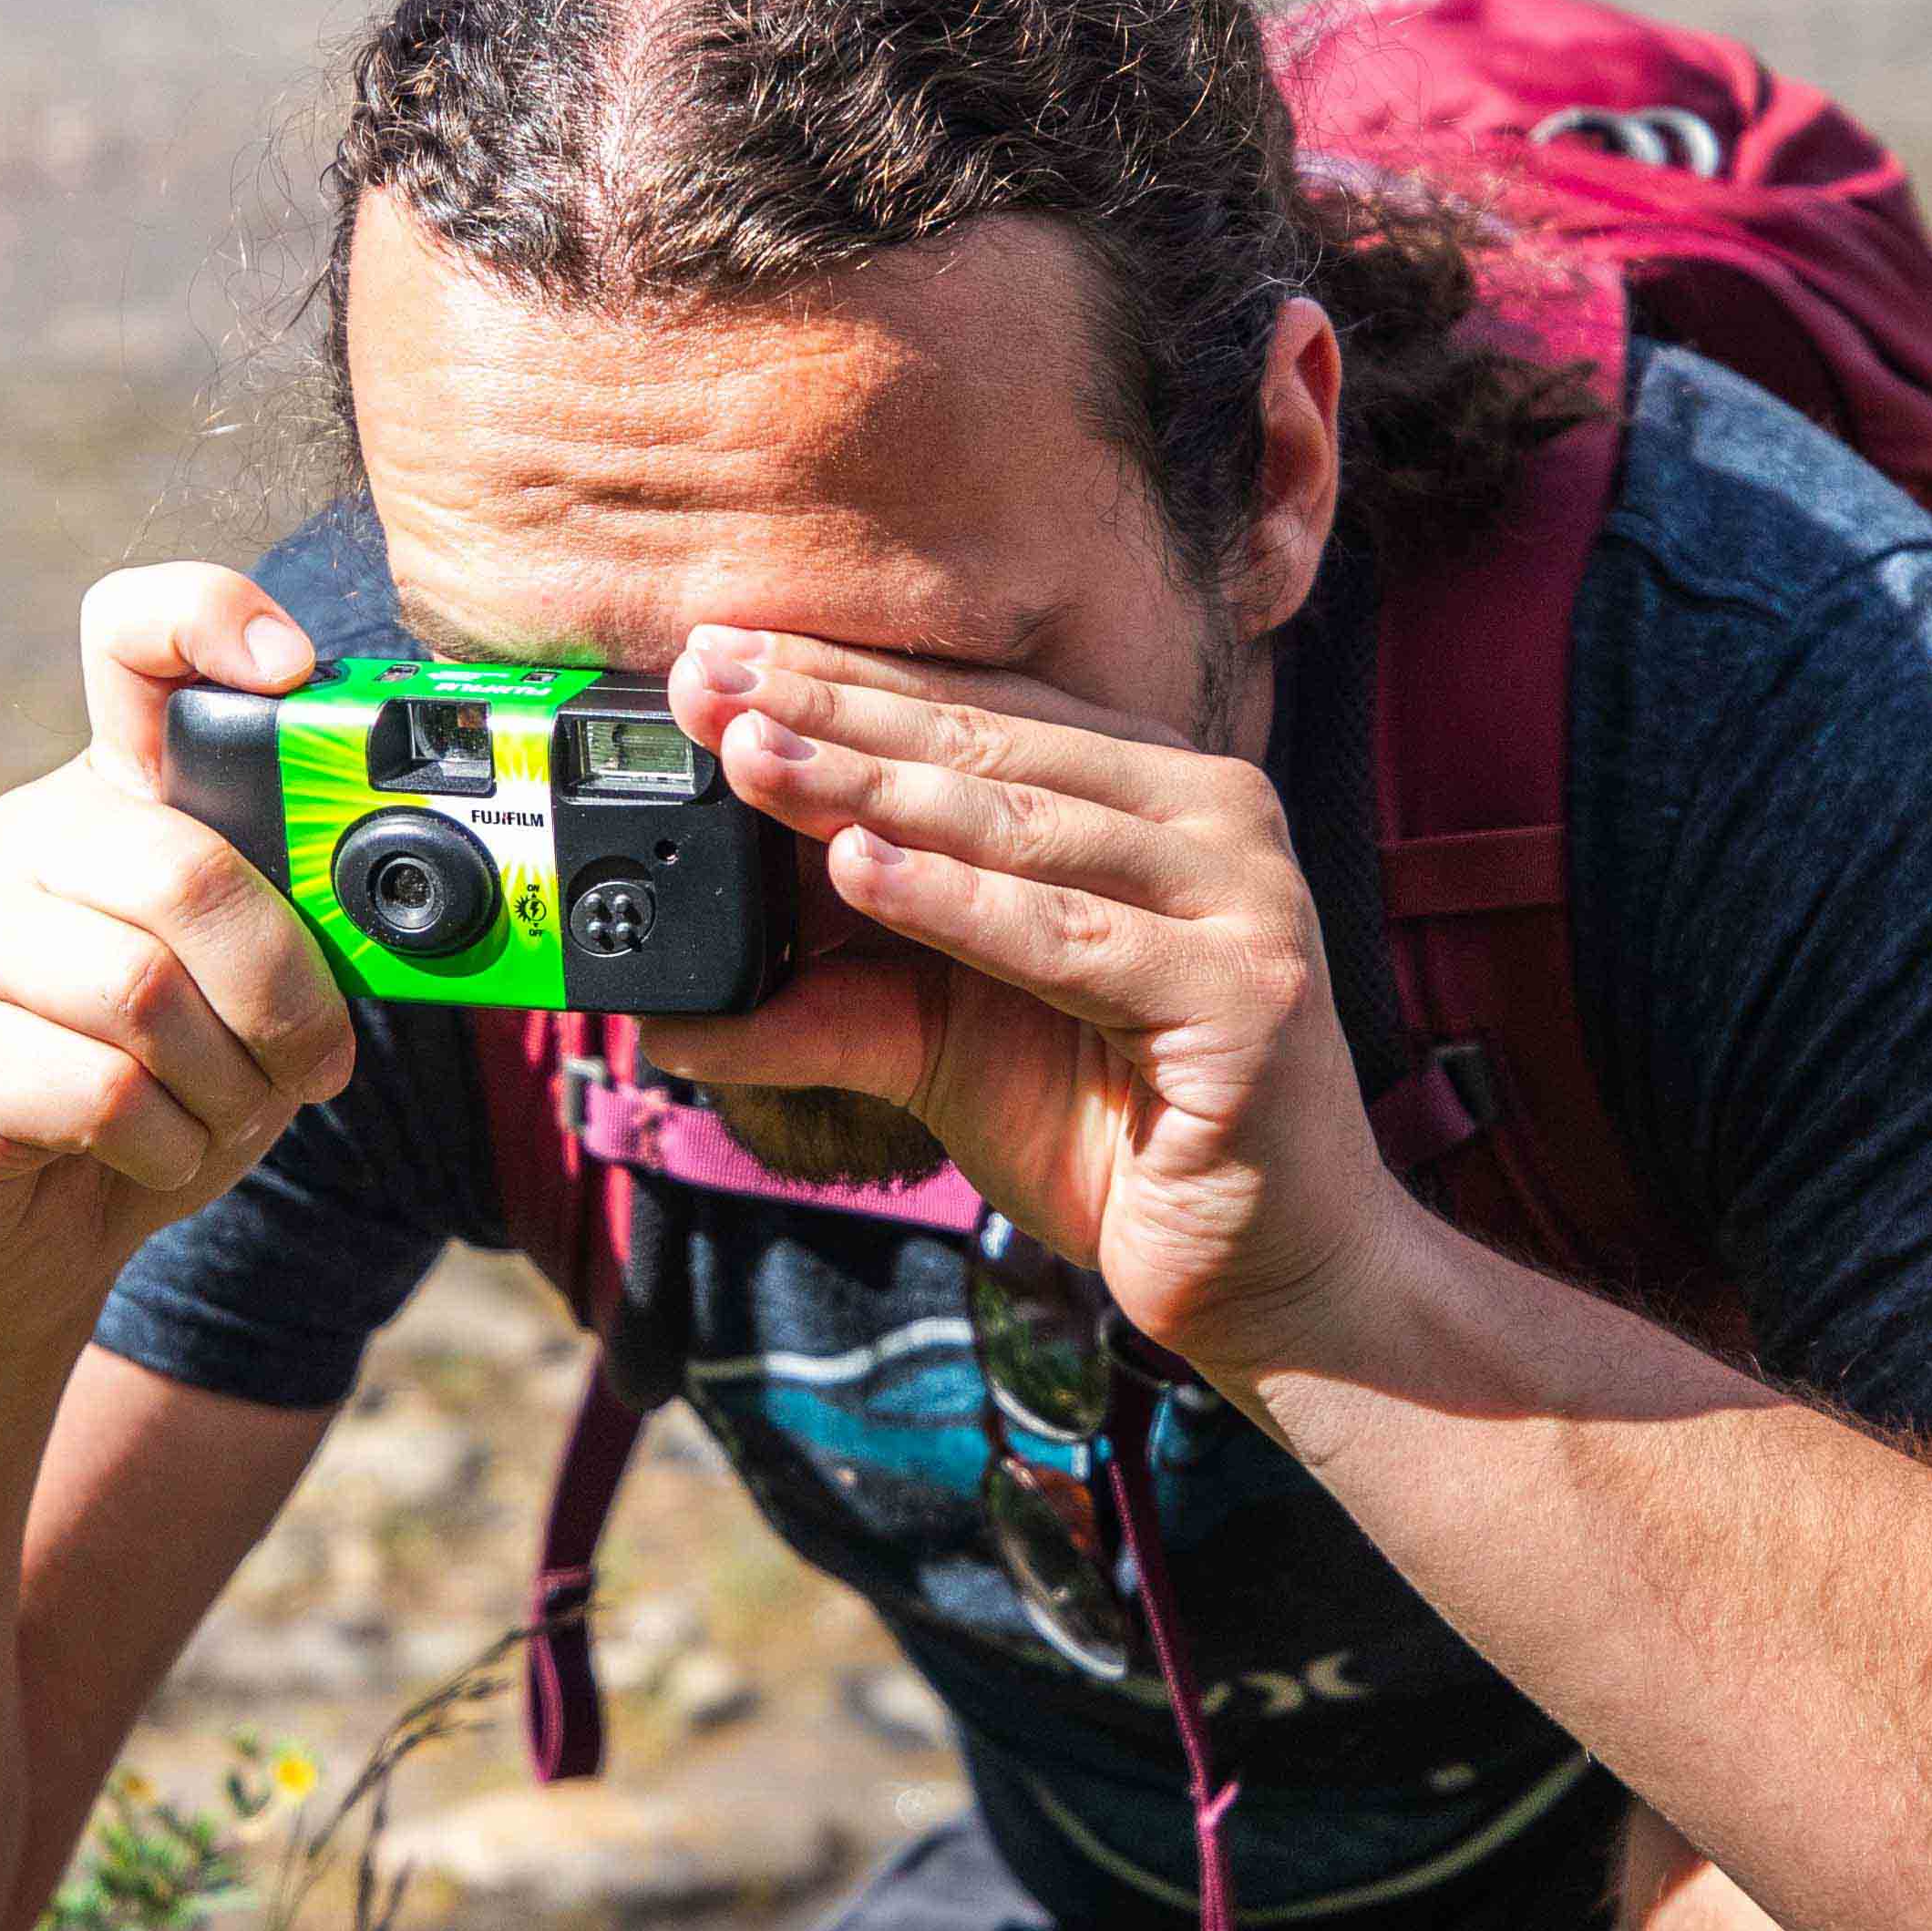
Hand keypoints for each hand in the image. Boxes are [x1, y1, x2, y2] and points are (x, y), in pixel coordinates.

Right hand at [0, 567, 355, 1347]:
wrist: (12, 1243)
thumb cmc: (146, 1104)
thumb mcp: (249, 1006)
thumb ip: (302, 937)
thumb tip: (400, 918)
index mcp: (115, 801)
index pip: (131, 645)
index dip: (206, 618)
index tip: (294, 667)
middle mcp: (30, 844)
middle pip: (186, 868)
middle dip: (284, 990)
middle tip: (313, 1065)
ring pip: (146, 992)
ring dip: (227, 1087)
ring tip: (217, 1118)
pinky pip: (103, 1089)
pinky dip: (166, 1147)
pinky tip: (149, 1157)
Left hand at [647, 628, 1403, 1393]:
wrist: (1266, 1275)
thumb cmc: (1114, 1141)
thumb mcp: (944, 1045)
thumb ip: (827, 1002)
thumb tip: (665, 1011)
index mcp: (1151, 797)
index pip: (976, 713)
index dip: (838, 678)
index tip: (707, 655)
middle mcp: (1212, 821)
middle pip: (990, 748)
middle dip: (831, 711)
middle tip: (702, 682)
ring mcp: (1243, 902)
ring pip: (1025, 826)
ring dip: (871, 787)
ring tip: (749, 756)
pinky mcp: (1244, 999)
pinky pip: (1071, 940)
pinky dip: (959, 904)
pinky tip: (856, 868)